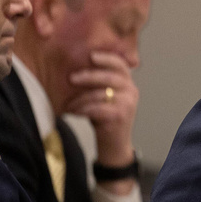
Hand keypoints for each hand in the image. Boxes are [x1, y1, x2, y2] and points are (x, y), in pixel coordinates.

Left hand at [66, 50, 138, 167]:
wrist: (114, 145)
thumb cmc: (105, 119)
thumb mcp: (105, 97)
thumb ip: (99, 83)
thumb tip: (76, 67)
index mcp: (128, 83)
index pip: (120, 65)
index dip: (106, 58)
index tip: (91, 56)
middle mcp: (132, 91)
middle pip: (109, 77)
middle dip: (89, 76)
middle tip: (71, 78)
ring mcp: (128, 104)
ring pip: (100, 94)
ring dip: (80, 98)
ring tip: (68, 103)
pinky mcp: (120, 116)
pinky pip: (97, 108)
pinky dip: (82, 109)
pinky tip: (73, 112)